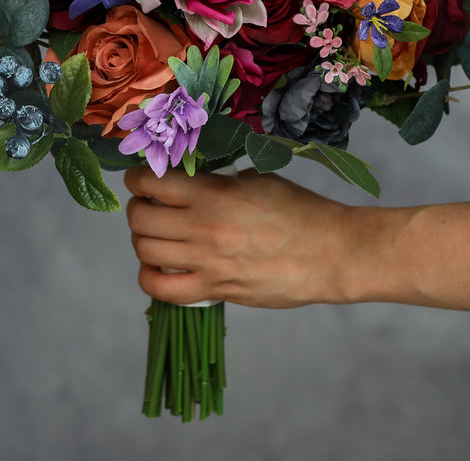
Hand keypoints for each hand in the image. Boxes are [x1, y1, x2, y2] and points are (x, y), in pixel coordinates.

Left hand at [124, 165, 355, 308]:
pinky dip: (151, 277)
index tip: (143, 179)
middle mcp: (204, 227)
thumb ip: (221, 181)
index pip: (150, 183)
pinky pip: (162, 289)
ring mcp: (207, 262)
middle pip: (140, 218)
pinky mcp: (215, 290)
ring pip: (144, 251)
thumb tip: (194, 180)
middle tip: (149, 205)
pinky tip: (160, 267)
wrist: (331, 253)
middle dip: (138, 208)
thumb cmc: (301, 211)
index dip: (138, 179)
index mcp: (215, 193)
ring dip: (143, 239)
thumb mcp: (259, 180)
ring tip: (156, 234)